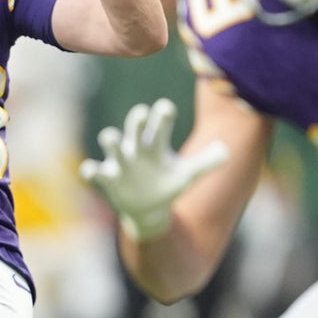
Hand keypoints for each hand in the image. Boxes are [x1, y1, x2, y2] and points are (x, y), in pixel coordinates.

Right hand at [80, 99, 228, 240]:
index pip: (159, 122)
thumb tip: (227, 151)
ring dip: (110, 139)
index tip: (166, 109)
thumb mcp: (186, 175)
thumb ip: (205, 163)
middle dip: (136, 119)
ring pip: (111, 142)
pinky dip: (91, 170)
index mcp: (156, 144)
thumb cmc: (166, 184)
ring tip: (111, 138)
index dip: (162, 114)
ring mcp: (121, 162)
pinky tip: (91, 171)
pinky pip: (95, 171)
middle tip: (140, 113)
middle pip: (134, 126)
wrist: (147, 208)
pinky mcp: (108, 178)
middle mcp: (137, 148)